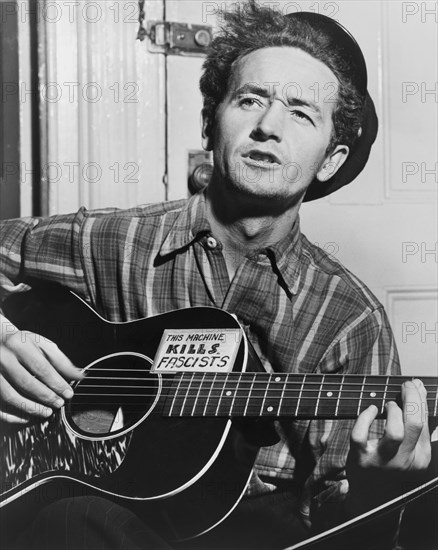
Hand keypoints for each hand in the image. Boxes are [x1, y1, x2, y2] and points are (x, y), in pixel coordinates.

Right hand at [0, 314, 82, 423]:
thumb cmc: (22, 344)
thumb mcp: (42, 344)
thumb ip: (60, 360)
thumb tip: (79, 375)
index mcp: (19, 344)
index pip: (41, 367)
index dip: (57, 383)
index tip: (68, 393)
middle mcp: (3, 357)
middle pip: (26, 383)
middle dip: (46, 396)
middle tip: (59, 404)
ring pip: (10, 396)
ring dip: (31, 408)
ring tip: (47, 412)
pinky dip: (11, 415)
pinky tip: (25, 417)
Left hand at [347, 379, 430, 510]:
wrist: (371, 499)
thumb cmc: (392, 468)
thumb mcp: (411, 451)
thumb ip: (415, 424)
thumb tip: (419, 391)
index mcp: (420, 458)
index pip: (424, 423)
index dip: (420, 400)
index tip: (415, 385)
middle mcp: (404, 460)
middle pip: (414, 424)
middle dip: (412, 398)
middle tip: (406, 385)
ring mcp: (382, 461)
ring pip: (394, 432)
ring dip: (393, 412)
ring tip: (389, 404)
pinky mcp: (360, 460)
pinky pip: (360, 436)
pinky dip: (365, 418)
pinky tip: (370, 410)